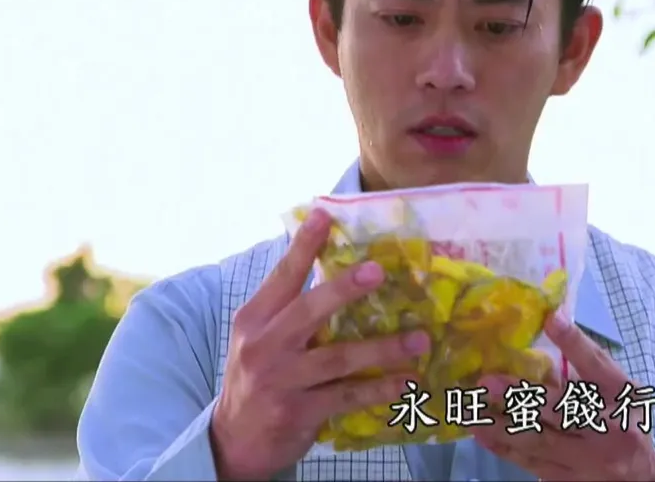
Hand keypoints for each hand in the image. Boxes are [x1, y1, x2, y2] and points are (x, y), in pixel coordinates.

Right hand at [210, 210, 431, 480]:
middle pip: (309, 311)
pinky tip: (406, 381)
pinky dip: (380, 388)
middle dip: (344, 290)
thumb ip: (287, 307)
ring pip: (338, 357)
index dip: (303, 246)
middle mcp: (264, 346)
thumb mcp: (257, 337)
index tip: (324, 215)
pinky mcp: (298, 412)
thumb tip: (330, 262)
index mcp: (254, 319)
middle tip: (378, 272)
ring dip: (383, 348)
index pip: (282, 276)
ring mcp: (281, 381)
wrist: (234, 440)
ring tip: (420, 339)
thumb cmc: (256, 376)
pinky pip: (347, 395)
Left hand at [472, 314, 654, 481]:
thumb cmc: (626, 421)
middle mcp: (606, 428)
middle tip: (488, 382)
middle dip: (522, 396)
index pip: (598, 366)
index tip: (551, 318)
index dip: (575, 343)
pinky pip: (530, 464)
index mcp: (622, 397)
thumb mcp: (619, 391)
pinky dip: (504, 448)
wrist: (641, 477)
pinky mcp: (567, 479)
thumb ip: (586, 369)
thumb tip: (548, 334)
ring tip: (472, 411)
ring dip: (501, 425)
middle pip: (562, 410)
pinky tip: (482, 435)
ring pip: (539, 442)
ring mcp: (586, 460)